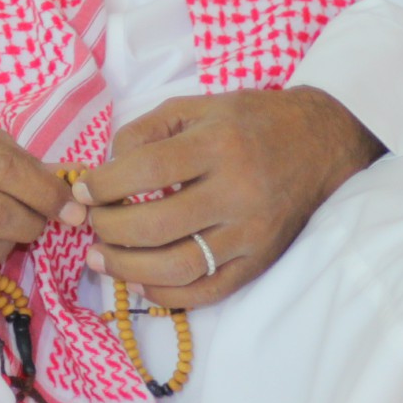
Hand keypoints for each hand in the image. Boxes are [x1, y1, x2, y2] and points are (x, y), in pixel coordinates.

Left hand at [80, 87, 383, 308]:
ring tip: (100, 259)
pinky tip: (139, 283)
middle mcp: (237, 192)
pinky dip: (167, 295)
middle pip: (158, 225)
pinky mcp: (260, 261)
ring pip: (180, 266)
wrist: (320, 144)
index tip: (82, 191)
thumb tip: (105, 171)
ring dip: (129, 269)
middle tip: (90, 224)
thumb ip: (144, 131)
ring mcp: (251, 233)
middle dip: (110, 228)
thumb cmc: (248, 121)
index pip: (147, 171)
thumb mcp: (194, 107)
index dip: (104, 185)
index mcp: (218, 145)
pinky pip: (209, 291)